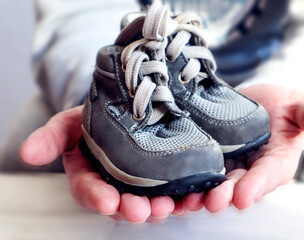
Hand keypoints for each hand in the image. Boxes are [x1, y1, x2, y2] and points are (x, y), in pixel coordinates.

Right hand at [20, 106, 186, 222]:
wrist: (123, 107)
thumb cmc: (95, 116)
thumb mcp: (71, 122)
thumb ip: (52, 137)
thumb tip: (27, 154)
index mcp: (92, 175)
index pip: (90, 191)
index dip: (97, 198)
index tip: (108, 202)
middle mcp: (118, 184)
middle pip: (125, 203)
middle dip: (133, 209)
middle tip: (144, 210)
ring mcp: (144, 182)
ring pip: (153, 200)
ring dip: (163, 206)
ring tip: (171, 205)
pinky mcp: (168, 175)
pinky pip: (178, 189)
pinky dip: (187, 194)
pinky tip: (197, 194)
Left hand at [182, 83, 303, 211]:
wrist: (255, 101)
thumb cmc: (280, 104)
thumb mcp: (298, 105)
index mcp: (275, 163)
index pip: (268, 176)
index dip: (256, 186)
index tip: (243, 196)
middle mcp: (251, 172)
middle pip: (238, 187)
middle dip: (225, 195)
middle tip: (212, 201)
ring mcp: (228, 168)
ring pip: (214, 186)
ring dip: (201, 196)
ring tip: (187, 201)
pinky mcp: (208, 162)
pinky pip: (197, 175)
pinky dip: (185, 184)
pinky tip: (172, 190)